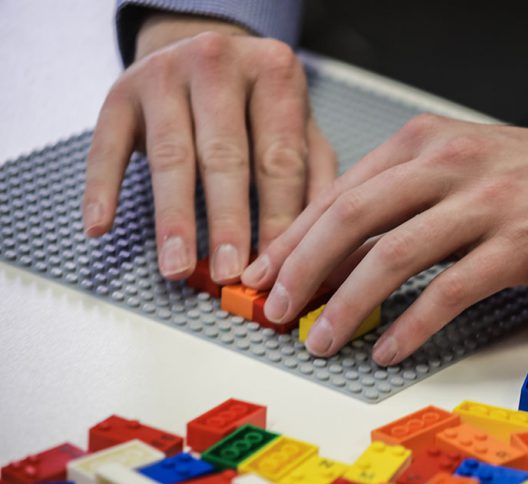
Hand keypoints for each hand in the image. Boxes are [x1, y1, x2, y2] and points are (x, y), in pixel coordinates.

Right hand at [81, 13, 336, 281]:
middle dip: (228, 221)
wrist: (205, 55)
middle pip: (225, 155)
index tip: (276, 266)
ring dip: (174, 218)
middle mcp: (219, 64)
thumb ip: (314, 180)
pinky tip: (100, 227)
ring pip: (170, 156)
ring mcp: (165, 74)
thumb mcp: (300, 129)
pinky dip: (103, 187)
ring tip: (177, 266)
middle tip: (229, 273)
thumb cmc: (259, 106)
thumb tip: (315, 248)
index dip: (279, 217)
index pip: (280, 157)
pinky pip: (108, 145)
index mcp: (274, 74)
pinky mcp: (121, 92)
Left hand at [240, 114, 527, 363]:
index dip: (294, 238)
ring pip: (394, 255)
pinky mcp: (516, 245)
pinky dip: (410, 326)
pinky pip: (448, 292)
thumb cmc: (519, 173)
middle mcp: (446, 163)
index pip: (339, 192)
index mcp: (420, 140)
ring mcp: (483, 203)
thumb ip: (395, 196)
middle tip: (276, 309)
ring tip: (320, 340)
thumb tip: (329, 250)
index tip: (263, 274)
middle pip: (353, 217)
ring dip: (348, 304)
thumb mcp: (451, 162)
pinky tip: (386, 350)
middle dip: (304, 268)